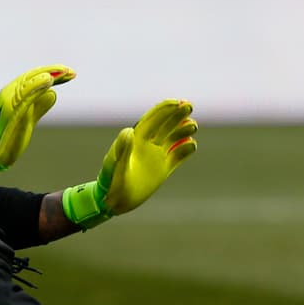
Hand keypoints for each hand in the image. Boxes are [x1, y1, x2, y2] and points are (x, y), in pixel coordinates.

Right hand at [0, 64, 74, 186]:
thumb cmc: (9, 135)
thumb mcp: (29, 117)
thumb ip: (39, 106)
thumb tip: (53, 93)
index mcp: (14, 92)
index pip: (35, 77)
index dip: (53, 73)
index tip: (71, 74)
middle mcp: (10, 92)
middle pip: (34, 75)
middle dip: (54, 71)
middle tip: (71, 72)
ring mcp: (10, 100)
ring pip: (29, 81)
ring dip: (47, 74)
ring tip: (63, 73)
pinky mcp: (12, 109)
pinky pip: (25, 94)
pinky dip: (36, 85)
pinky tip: (49, 80)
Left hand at [62, 99, 197, 228]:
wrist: (113, 201)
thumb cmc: (110, 181)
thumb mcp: (114, 165)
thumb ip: (121, 149)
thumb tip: (129, 131)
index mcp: (136, 139)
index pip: (152, 120)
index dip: (164, 109)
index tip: (177, 103)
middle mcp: (147, 145)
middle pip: (165, 125)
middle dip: (177, 115)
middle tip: (189, 106)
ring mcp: (156, 157)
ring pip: (174, 139)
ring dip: (183, 130)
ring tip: (193, 125)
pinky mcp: (163, 170)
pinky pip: (177, 156)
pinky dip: (185, 150)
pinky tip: (192, 144)